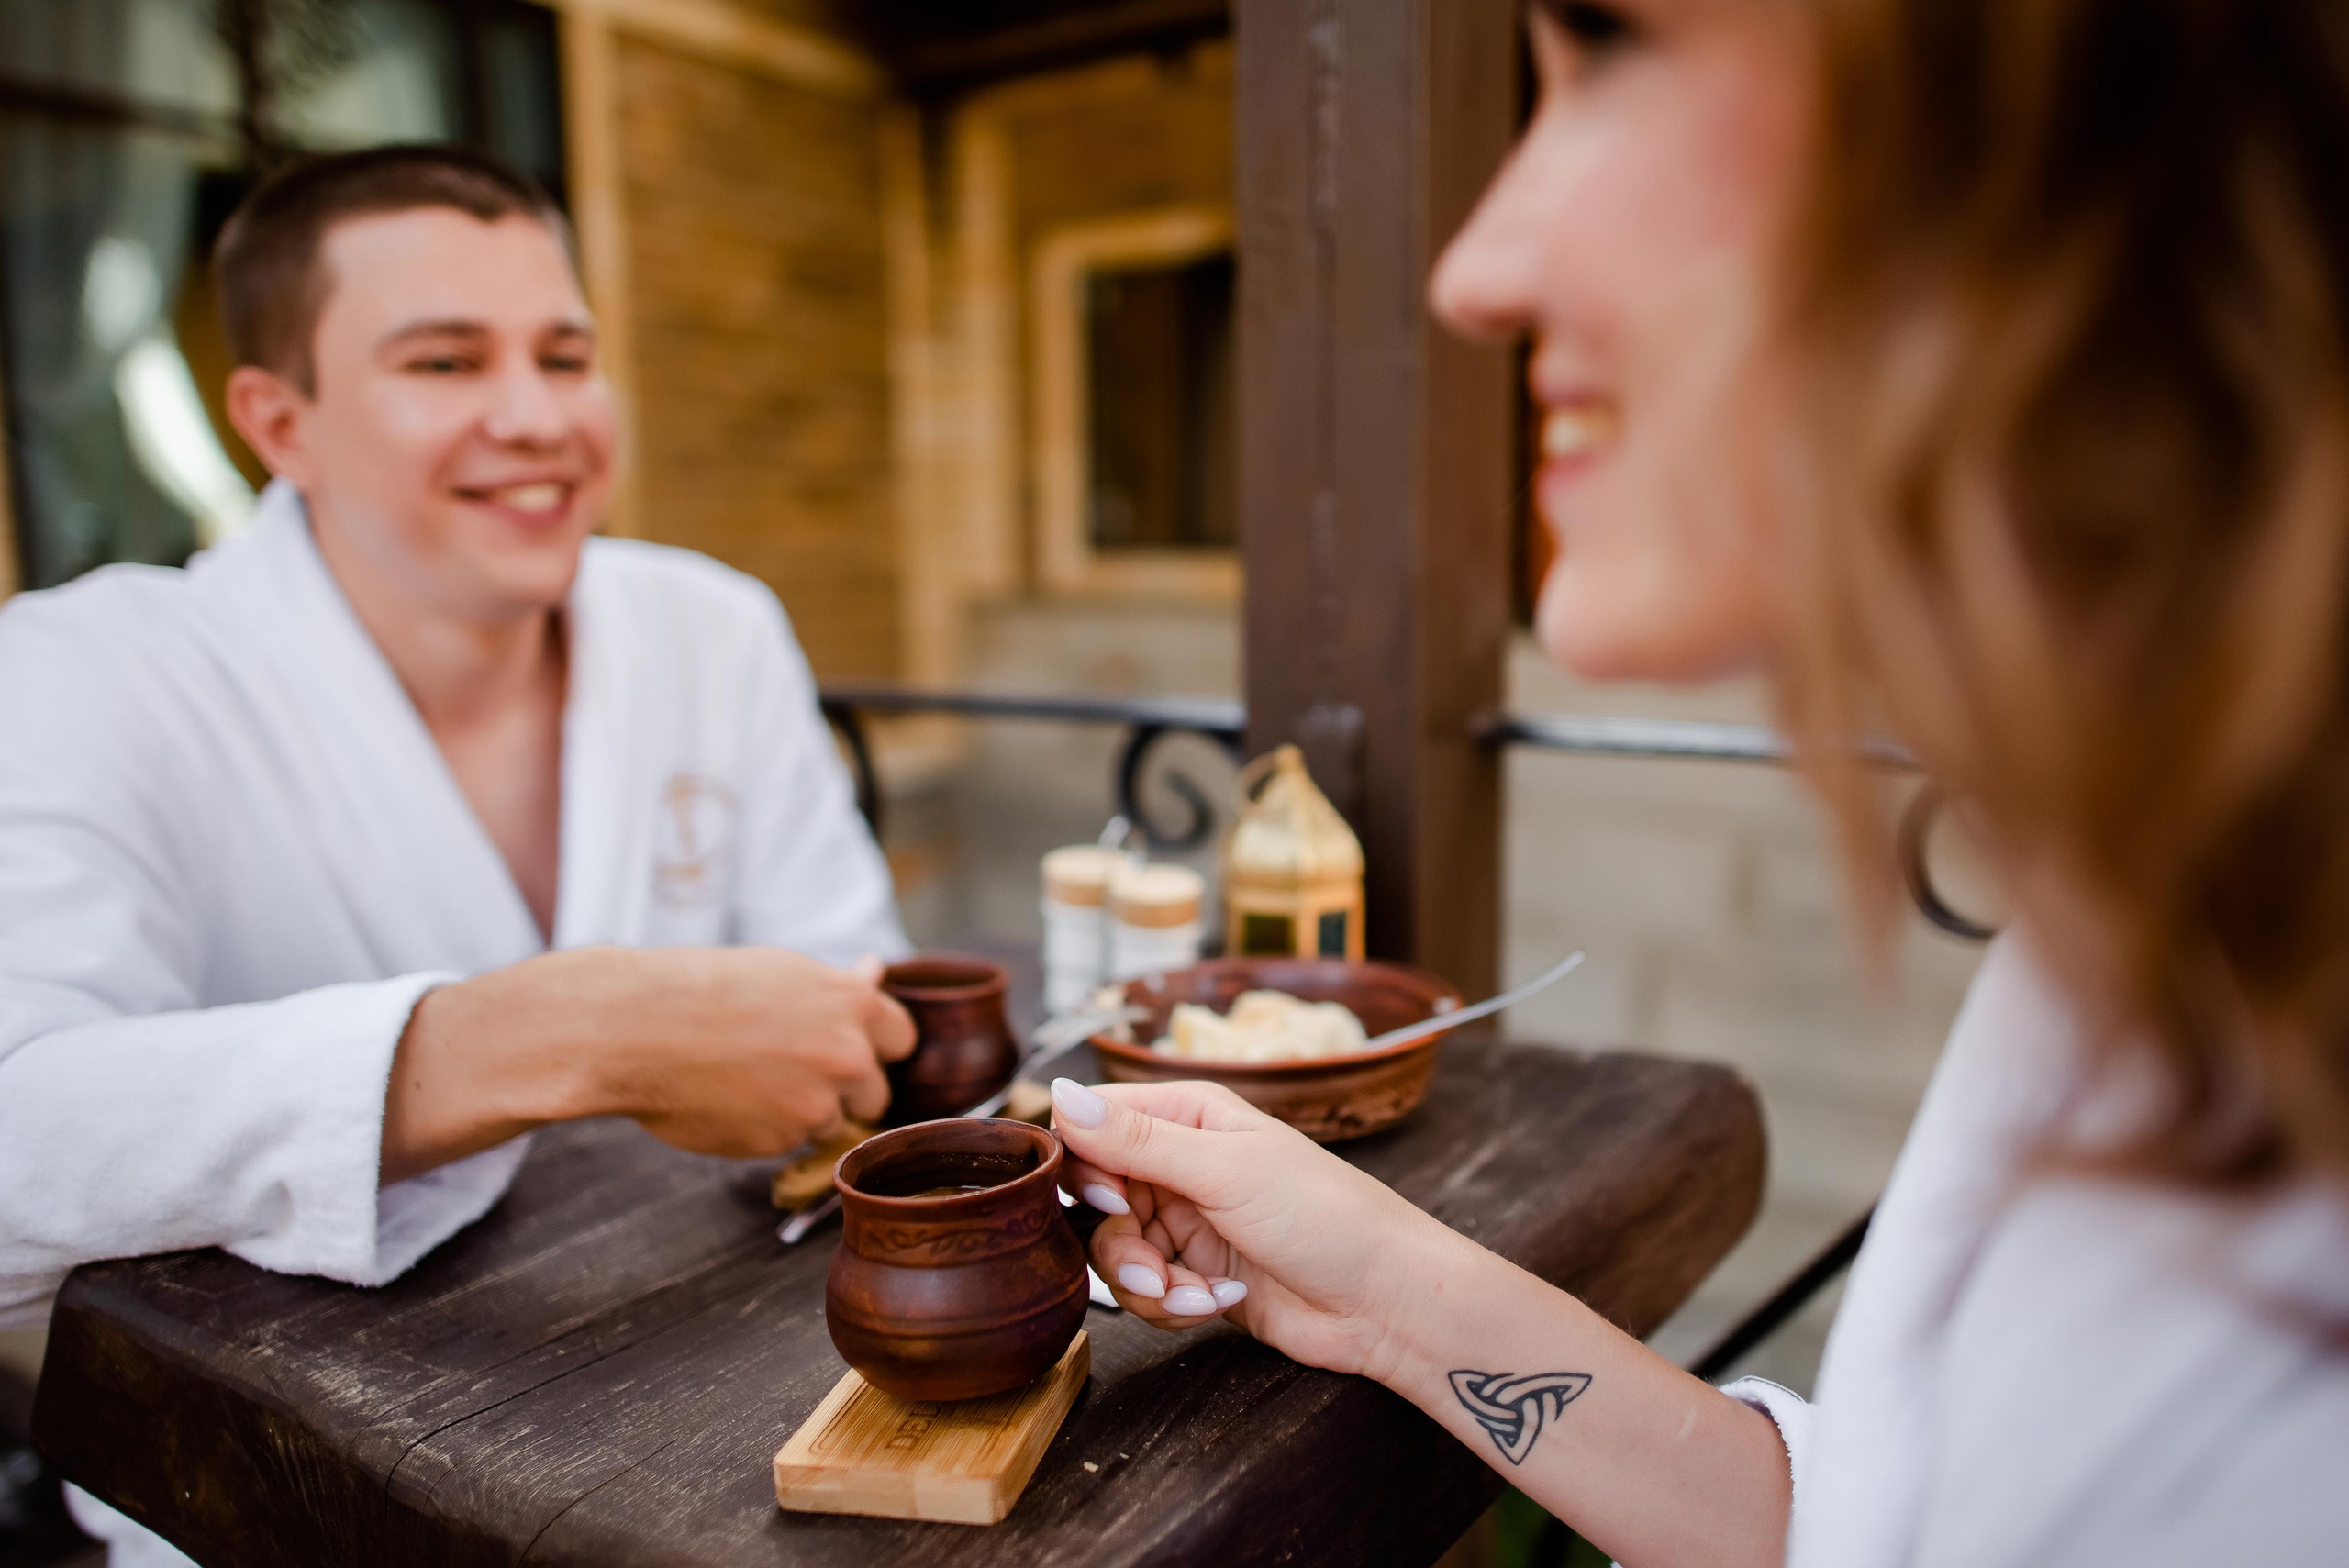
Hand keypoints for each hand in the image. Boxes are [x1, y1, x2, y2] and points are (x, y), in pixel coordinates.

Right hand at [383, 946, 915, 1179]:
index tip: (842, 1047)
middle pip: (875, 1091)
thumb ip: (836, 988)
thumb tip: (876, 971)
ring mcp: (818, 1102)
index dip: (871, 1046)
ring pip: (832, 1122)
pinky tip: (729, 1102)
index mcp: (853, 1003)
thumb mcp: (779, 973)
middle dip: (841, 1088)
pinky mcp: (783, 1140)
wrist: (632, 1027)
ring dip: (803, 1112)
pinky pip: (791, 1143)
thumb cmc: (700, 990)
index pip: (901, 1038)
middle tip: (785, 1069)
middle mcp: (848, 1054)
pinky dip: (768, 1131)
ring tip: (747, 1081)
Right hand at [1048, 1077, 1458, 1380]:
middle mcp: (1181, 1163)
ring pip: (1116, 1253)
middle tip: (1156, 1269)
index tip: (1109, 1201)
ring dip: (1148, 1284)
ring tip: (1197, 1295)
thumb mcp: (1226, 1170)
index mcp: (1188, 1115)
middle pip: (1096, 1200)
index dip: (1084, 1168)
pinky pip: (1147, 1291)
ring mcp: (1187, 1221)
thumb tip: (1059, 1094)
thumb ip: (1137, 1140)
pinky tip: (1218, 1303)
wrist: (1385, 1301)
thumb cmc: (1326, 1216)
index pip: (1093, 1125)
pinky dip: (1173, 1305)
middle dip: (1120, 1244)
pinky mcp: (1196, 1273)